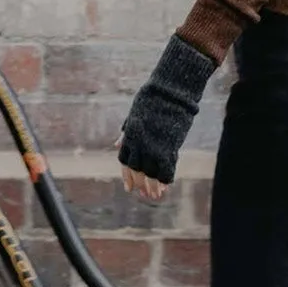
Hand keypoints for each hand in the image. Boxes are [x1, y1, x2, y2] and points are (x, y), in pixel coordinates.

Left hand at [115, 34, 216, 200]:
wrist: (171, 90)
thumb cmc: (153, 99)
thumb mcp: (135, 114)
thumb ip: (126, 132)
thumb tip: (116, 145)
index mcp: (130, 135)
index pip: (125, 161)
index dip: (127, 176)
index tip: (129, 187)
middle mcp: (140, 144)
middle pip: (137, 169)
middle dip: (138, 183)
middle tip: (141, 194)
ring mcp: (154, 146)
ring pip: (150, 172)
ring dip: (151, 186)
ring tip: (153, 196)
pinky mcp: (169, 146)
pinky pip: (166, 168)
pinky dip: (165, 178)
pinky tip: (166, 186)